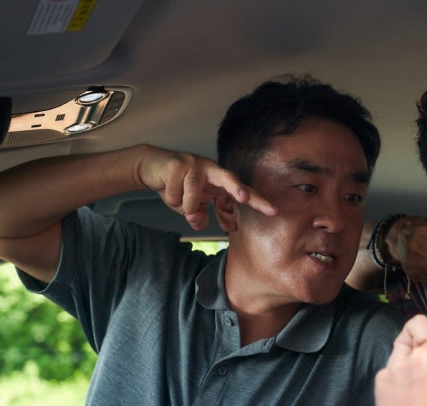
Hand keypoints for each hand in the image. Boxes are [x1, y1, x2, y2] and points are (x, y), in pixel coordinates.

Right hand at [134, 144, 276, 229]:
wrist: (152, 167)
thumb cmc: (178, 186)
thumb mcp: (190, 207)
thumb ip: (198, 216)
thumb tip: (200, 222)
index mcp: (221, 180)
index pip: (243, 191)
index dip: (258, 201)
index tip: (274, 212)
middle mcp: (212, 169)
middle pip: (230, 178)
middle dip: (238, 188)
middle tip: (244, 198)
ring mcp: (195, 163)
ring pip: (193, 196)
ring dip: (185, 206)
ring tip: (178, 200)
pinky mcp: (177, 163)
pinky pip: (175, 194)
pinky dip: (170, 198)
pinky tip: (167, 189)